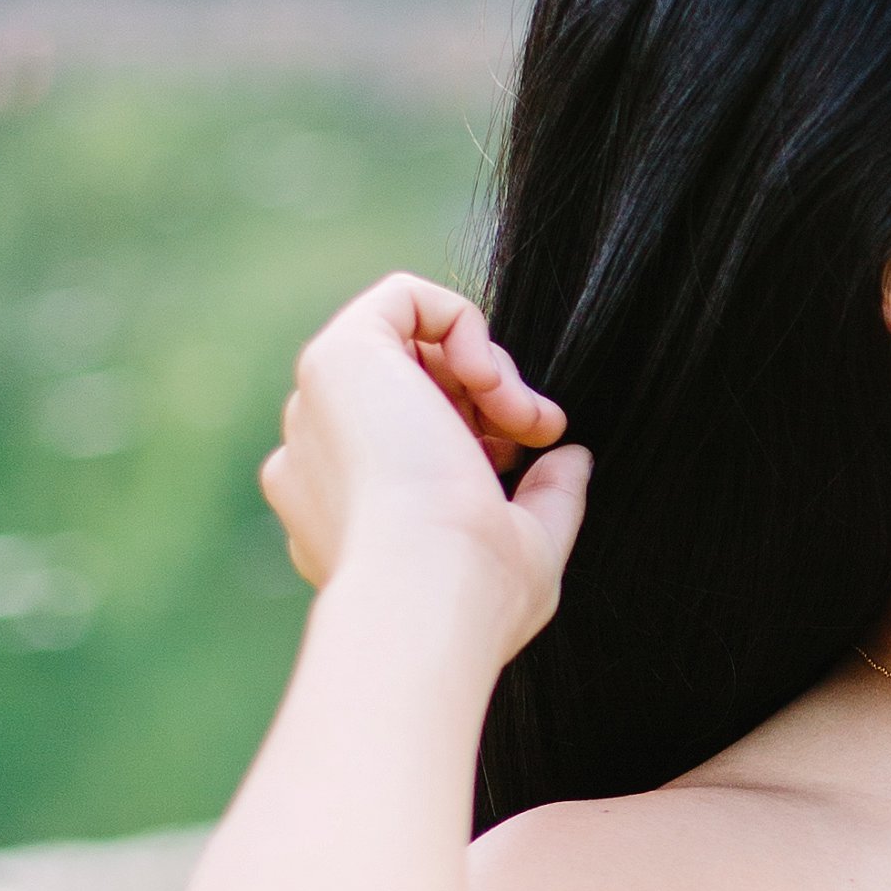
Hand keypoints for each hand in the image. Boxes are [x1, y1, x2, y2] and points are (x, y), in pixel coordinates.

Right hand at [260, 274, 587, 657]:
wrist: (430, 590)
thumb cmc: (474, 592)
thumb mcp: (527, 547)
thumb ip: (547, 498)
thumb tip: (572, 457)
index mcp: (348, 505)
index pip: (411, 435)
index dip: (479, 429)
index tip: (525, 455)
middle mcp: (320, 456)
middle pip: (411, 387)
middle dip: (488, 398)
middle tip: (538, 433)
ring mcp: (318, 407)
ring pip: (411, 345)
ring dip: (487, 369)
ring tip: (523, 419)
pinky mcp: (334, 358)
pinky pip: (402, 298)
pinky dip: (461, 319)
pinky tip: (486, 376)